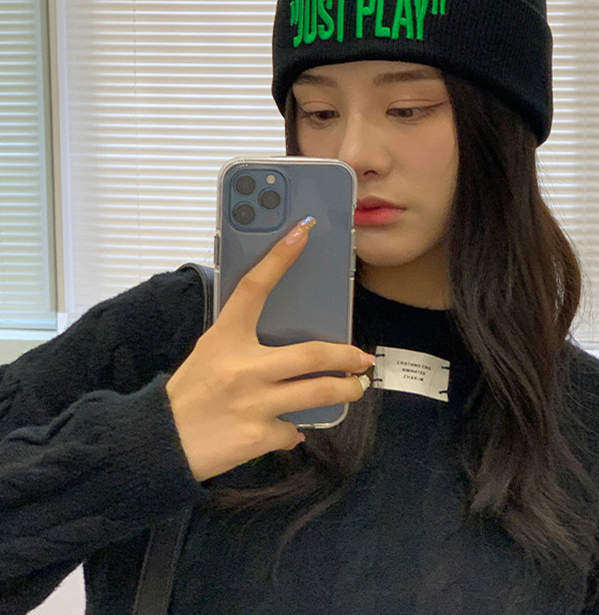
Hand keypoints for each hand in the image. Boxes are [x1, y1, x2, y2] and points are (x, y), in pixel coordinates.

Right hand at [166, 217, 373, 481]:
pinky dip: (293, 430)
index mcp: (225, 338)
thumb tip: (285, 350)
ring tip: (355, 388)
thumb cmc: (188, 394)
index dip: (279, 257)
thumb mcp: (210, 354)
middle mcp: (243, 367)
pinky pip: (293, 430)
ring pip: (319, 393)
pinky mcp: (258, 436)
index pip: (254, 288)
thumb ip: (243, 344)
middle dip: (347, 356)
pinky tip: (287, 429)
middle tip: (363, 358)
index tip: (302, 232)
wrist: (157, 445)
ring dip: (346, 391)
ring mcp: (253, 402)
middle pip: (312, 354)